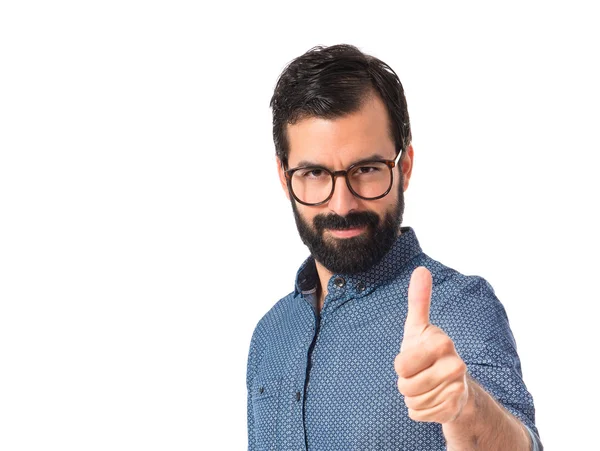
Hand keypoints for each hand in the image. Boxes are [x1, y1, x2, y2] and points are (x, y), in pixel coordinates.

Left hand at [394, 266, 468, 423]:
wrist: (453, 383)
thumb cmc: (428, 352)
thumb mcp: (418, 327)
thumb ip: (418, 300)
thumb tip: (421, 269)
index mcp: (441, 342)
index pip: (400, 365)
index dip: (401, 365)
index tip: (414, 358)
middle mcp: (455, 364)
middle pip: (405, 385)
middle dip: (406, 383)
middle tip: (419, 374)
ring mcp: (458, 388)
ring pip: (412, 401)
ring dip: (413, 396)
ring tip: (426, 385)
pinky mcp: (455, 408)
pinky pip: (419, 414)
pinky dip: (420, 410)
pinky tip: (432, 399)